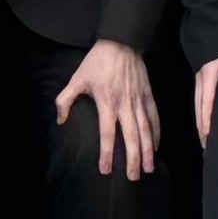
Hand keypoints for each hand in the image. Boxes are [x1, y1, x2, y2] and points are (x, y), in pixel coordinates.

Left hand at [55, 39, 162, 179]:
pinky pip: (154, 118)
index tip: (105, 170)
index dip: (106, 153)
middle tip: (133, 177)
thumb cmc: (97, 62)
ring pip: (146, 130)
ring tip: (149, 168)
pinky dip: (157, 133)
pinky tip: (157, 146)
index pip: (107, 134)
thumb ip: (65, 100)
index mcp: (107, 103)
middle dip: (132, 159)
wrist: (121, 42)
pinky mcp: (148, 95)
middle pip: (131, 137)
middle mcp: (125, 106)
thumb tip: (60, 120)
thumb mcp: (77, 78)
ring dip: (148, 151)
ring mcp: (139, 101)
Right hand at [195, 45, 217, 143]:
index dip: (206, 118)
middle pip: (198, 104)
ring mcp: (199, 72)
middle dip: (200, 124)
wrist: (209, 15)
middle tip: (204, 143)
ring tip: (203, 134)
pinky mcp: (201, 69)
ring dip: (199, 117)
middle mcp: (201, 74)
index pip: (207, 100)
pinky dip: (200, 106)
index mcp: (209, 71)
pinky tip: (204, 113)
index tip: (207, 134)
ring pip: (196, 100)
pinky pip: (198, 93)